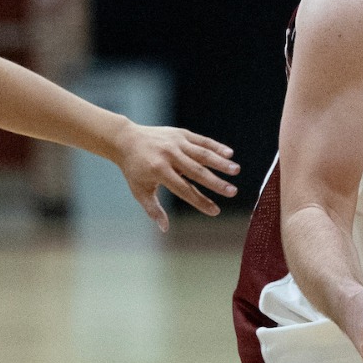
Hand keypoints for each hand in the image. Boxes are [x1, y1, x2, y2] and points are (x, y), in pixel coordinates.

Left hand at [113, 124, 238, 229]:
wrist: (126, 140)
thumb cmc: (134, 169)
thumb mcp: (140, 191)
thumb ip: (153, 210)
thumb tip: (165, 228)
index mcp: (159, 171)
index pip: (184, 189)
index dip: (200, 201)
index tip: (215, 211)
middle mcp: (169, 155)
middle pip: (197, 171)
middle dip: (216, 182)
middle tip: (233, 192)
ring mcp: (175, 142)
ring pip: (202, 154)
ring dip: (220, 162)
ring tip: (236, 170)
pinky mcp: (180, 133)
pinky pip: (201, 140)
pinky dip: (215, 146)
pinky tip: (229, 154)